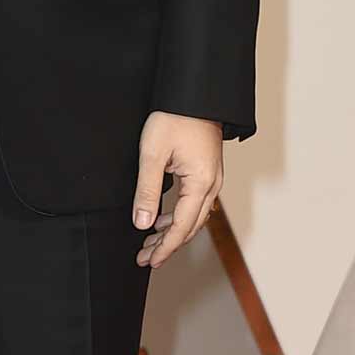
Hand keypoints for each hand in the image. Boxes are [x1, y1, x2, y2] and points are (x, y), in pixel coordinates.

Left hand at [133, 113, 223, 269]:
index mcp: (200, 183)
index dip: (166, 247)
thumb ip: (147, 191)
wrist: (195, 93)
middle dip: (167, 245)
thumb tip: (142, 223)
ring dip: (172, 232)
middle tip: (145, 259)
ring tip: (149, 244)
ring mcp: (212, 179)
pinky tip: (162, 220)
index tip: (150, 261)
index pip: (182, 227)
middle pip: (190, 226)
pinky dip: (179, 217)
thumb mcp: (152, 155)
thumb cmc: (174, 118)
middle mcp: (212, 185)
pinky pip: (195, 204)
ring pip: (193, 217)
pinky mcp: (207, 172)